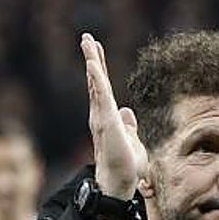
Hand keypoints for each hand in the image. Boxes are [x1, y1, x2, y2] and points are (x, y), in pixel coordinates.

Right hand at [80, 33, 146, 199]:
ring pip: (95, 84)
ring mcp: (102, 117)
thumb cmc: (126, 166)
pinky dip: (96, 79)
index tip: (95, 52)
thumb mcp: (131, 140)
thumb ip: (128, 125)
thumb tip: (128, 111)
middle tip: (87, 38)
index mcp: (108, 117)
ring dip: (92, 62)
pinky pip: (100, 96)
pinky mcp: (106, 121)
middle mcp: (101, 114)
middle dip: (92, 59)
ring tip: (87, 42)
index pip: (102, 89)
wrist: (120, 181)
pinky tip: (92, 64)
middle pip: (95, 81)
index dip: (99, 70)